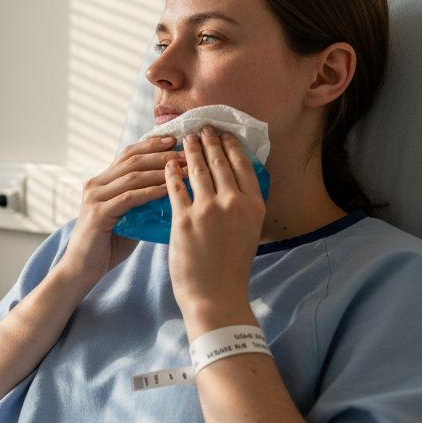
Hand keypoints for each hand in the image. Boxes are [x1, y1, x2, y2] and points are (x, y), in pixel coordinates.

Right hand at [56, 135, 178, 293]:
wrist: (80, 270)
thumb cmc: (106, 247)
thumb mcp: (126, 218)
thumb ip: (141, 203)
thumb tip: (172, 193)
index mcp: (101, 182)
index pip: (128, 154)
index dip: (152, 145)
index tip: (174, 140)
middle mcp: (95, 185)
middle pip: (132, 160)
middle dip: (161, 154)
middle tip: (186, 153)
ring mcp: (94, 198)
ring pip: (132, 175)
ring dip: (161, 171)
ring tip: (184, 170)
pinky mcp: (98, 213)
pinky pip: (129, 197)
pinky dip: (151, 191)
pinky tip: (168, 190)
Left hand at [164, 126, 264, 325]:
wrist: (214, 294)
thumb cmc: (231, 267)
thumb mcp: (248, 232)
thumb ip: (242, 207)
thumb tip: (234, 185)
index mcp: (253, 206)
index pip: (243, 165)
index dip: (231, 146)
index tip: (224, 133)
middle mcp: (233, 203)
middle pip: (220, 162)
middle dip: (209, 141)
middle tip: (202, 128)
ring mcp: (208, 210)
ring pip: (198, 170)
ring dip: (190, 150)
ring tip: (184, 139)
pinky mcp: (184, 219)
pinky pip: (176, 187)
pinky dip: (171, 173)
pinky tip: (167, 164)